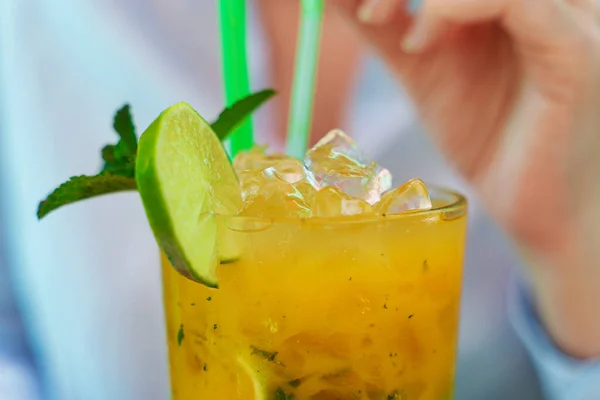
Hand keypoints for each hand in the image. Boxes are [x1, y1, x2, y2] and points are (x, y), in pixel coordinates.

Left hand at [331, 0, 599, 357]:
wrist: (538, 209)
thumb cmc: (491, 141)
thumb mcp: (423, 70)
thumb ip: (388, 26)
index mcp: (510, 0)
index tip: (359, 5)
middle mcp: (546, 0)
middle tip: (368, 11)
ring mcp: (569, 19)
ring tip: (397, 35)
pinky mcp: (573, 53)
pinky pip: (518, 2)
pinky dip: (455, 7)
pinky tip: (421, 44)